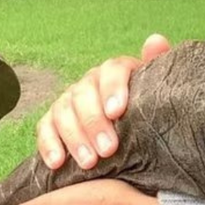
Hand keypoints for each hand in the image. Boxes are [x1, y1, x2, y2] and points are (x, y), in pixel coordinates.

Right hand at [37, 34, 171, 169]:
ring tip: (89, 163)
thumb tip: (155, 40)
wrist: (133, 134)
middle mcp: (90, 83)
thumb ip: (160, 68)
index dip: (113, 88)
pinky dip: (49, 144)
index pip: (112, 70)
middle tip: (108, 149)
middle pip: (84, 94)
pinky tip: (56, 163)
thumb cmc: (148, 111)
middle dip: (94, 122)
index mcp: (117, 72)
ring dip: (74, 137)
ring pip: (63, 111)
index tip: (117, 112)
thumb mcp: (158, 93)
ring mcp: (69, 101)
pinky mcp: (53, 122)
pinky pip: (45, 128)